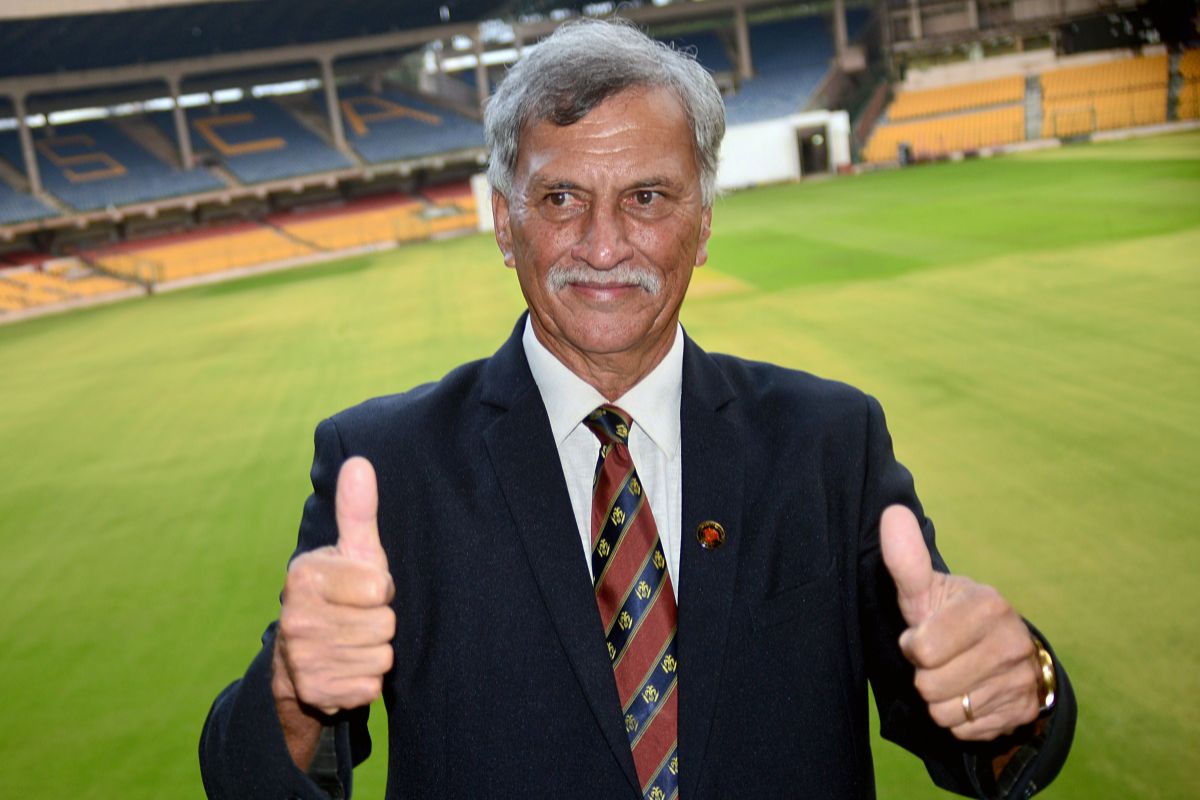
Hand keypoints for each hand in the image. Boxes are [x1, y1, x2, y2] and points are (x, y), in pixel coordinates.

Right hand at [273, 457, 395, 716]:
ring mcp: (302, 657)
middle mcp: (295, 617)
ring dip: (375, 652)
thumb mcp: (351, 551)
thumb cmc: (340, 592)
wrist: (301, 657)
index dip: (380, 589)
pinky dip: (366, 680)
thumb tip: (359, 462)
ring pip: (380, 657)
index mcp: (305, 575)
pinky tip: (348, 667)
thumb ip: (357, 510)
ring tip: (354, 641)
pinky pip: (370, 687)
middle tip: (359, 618)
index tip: (364, 589)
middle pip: (384, 625)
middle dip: (380, 623)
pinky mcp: (314, 692)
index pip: (378, 588)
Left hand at [880, 505, 1038, 739]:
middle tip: (939, 659)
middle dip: (925, 675)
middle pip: (931, 686)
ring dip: (940, 699)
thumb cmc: (949, 615)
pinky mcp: (1025, 711)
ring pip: (947, 711)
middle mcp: (1012, 642)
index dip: (913, 646)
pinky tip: (970, 694)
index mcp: (987, 605)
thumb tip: (891, 513)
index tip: (922, 634)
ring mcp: (1022, 679)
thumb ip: (906, 559)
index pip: (922, 649)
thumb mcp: (927, 589)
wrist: (1000, 648)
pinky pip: (966, 730)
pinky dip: (960, 718)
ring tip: (953, 675)